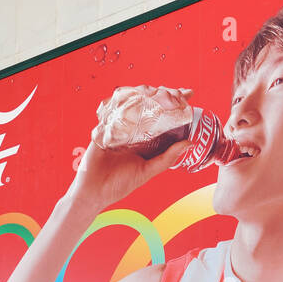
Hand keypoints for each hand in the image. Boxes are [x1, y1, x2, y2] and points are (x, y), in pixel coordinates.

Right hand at [68, 85, 193, 210]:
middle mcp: (135, 131)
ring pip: (135, 102)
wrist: (93, 190)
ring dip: (147, 93)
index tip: (189, 93)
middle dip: (165, 94)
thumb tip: (189, 143)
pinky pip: (114, 108)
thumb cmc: (118, 184)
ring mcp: (120, 126)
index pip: (164, 118)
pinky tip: (135, 94)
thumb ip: (166, 158)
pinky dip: (123, 99)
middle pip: (151, 105)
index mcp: (146, 141)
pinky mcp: (105, 125)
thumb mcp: (147, 171)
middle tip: (176, 92)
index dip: (176, 103)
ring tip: (159, 91)